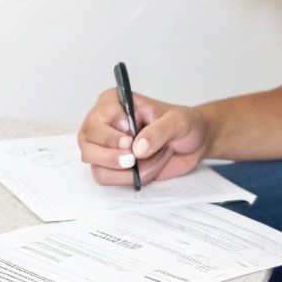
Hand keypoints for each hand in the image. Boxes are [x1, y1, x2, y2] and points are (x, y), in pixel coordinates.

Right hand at [77, 88, 212, 186]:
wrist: (194, 143)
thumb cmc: (184, 124)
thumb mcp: (177, 122)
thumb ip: (158, 131)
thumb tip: (137, 149)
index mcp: (115, 102)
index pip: (97, 118)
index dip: (110, 134)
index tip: (130, 140)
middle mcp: (105, 122)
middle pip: (87, 141)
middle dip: (110, 155)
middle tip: (132, 159)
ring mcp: (106, 145)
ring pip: (93, 162)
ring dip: (121, 169)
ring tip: (145, 163)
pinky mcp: (112, 165)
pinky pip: (104, 176)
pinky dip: (124, 179)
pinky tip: (143, 170)